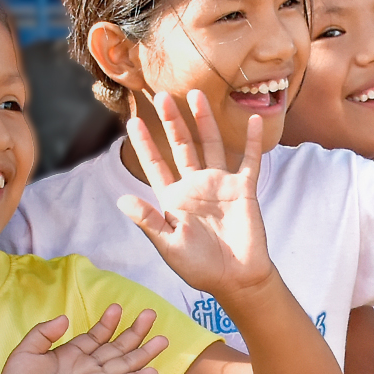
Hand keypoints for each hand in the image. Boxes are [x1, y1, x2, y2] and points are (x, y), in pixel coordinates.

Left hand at [0, 307, 167, 373]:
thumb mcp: (26, 351)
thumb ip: (44, 332)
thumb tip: (65, 319)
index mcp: (70, 356)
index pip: (95, 337)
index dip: (107, 323)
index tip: (117, 308)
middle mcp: (87, 367)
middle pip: (116, 347)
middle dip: (134, 331)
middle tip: (151, 314)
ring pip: (125, 363)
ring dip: (144, 351)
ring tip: (163, 339)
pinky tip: (153, 370)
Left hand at [117, 93, 280, 298]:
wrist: (235, 278)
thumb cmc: (199, 267)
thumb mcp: (168, 245)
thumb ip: (147, 220)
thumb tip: (121, 199)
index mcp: (173, 199)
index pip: (154, 165)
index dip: (144, 144)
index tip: (133, 121)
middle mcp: (195, 186)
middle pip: (182, 146)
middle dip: (172, 121)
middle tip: (163, 95)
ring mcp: (220, 185)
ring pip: (211, 145)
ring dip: (204, 121)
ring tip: (197, 95)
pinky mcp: (243, 189)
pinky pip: (249, 161)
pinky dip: (252, 141)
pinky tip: (252, 120)